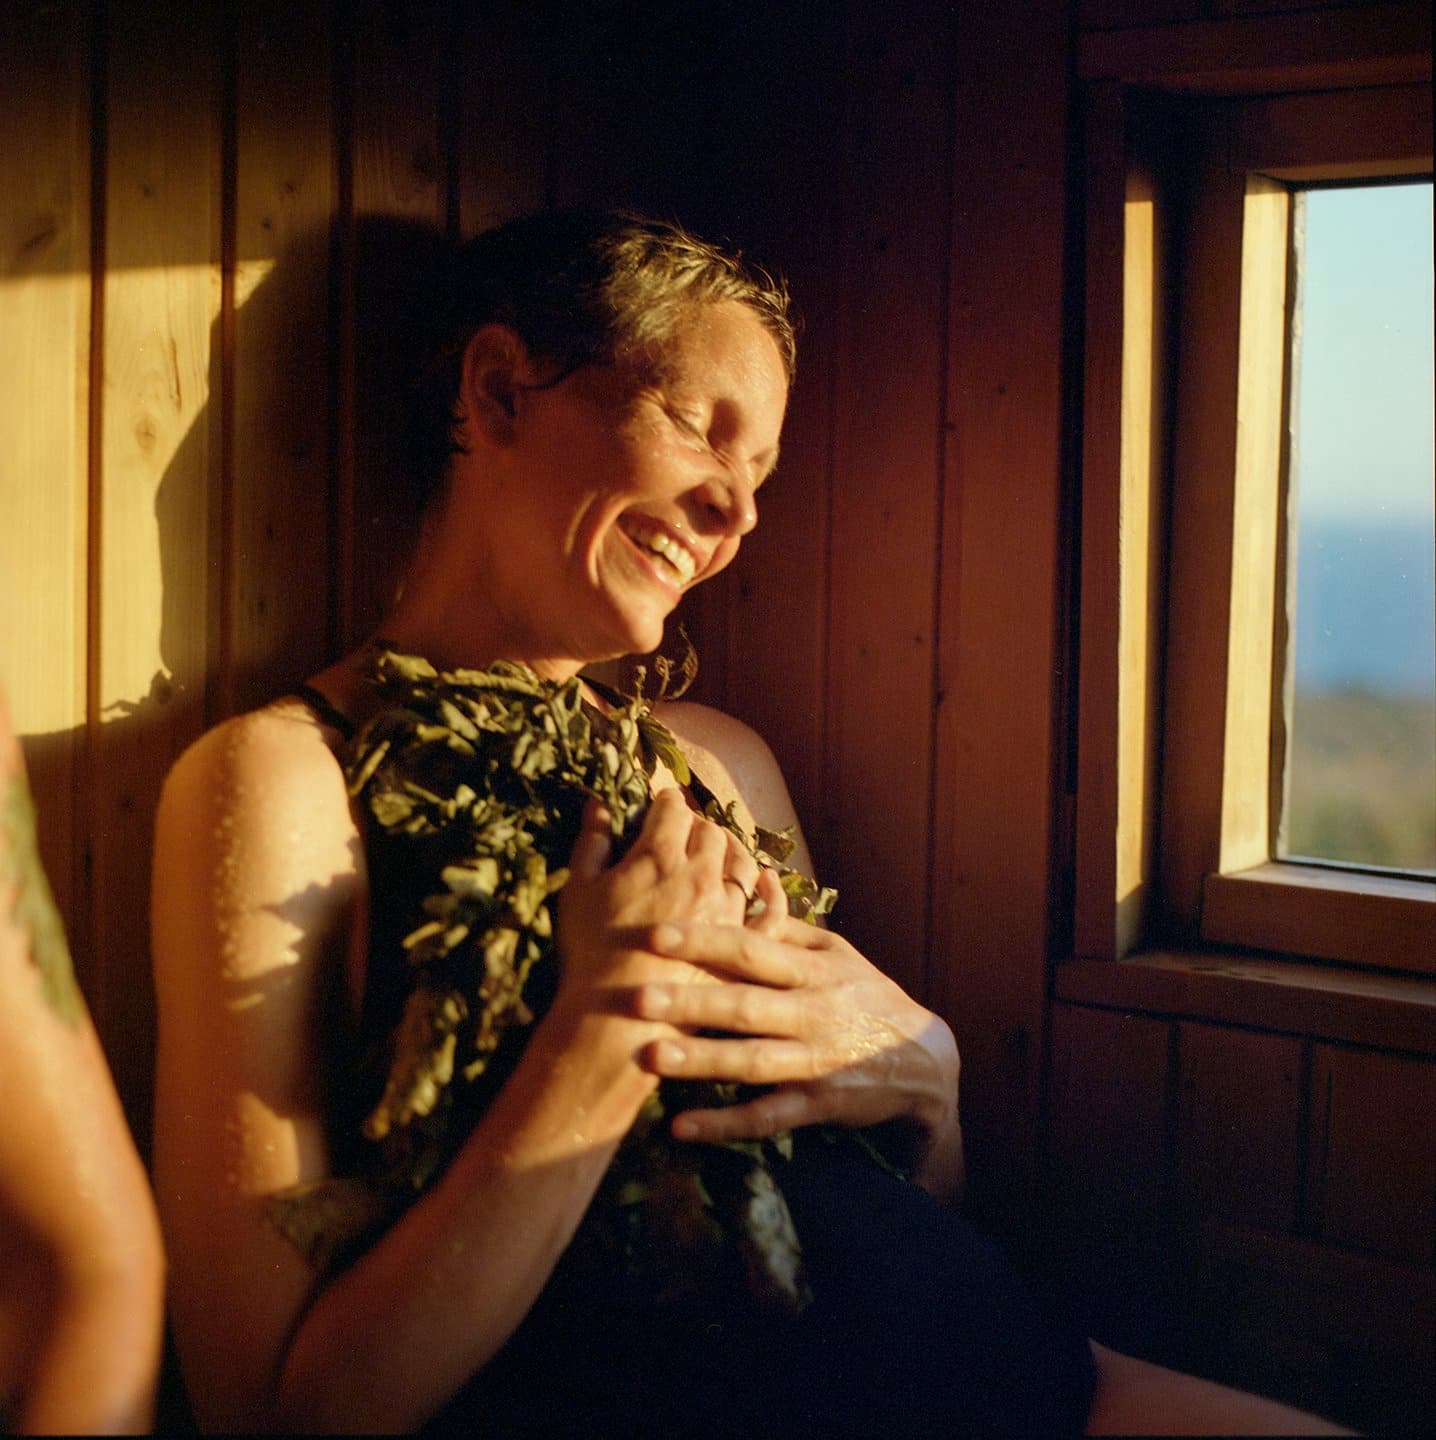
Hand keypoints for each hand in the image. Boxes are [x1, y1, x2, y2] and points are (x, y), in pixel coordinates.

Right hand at [555, 789, 758, 999]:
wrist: (618, 1018)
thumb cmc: (591, 952)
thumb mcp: (579, 890)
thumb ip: (592, 842)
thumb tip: (599, 805)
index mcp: (660, 856)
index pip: (673, 806)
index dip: (663, 802)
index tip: (656, 808)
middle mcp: (702, 875)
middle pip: (709, 830)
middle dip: (695, 824)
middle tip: (681, 833)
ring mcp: (728, 909)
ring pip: (743, 862)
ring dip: (730, 850)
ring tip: (717, 853)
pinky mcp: (743, 944)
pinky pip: (769, 909)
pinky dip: (770, 889)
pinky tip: (765, 881)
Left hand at [628, 869, 960, 1163]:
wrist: (926, 1062)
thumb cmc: (866, 996)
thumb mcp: (839, 954)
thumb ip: (788, 929)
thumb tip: (747, 886)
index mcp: (814, 969)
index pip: (752, 949)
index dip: (705, 939)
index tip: (656, 934)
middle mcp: (814, 1012)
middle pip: (746, 1004)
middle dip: (691, 1000)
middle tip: (635, 996)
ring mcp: (816, 1061)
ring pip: (753, 1060)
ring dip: (701, 1060)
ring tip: (649, 1056)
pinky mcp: (818, 1105)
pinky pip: (767, 1117)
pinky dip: (726, 1124)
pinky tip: (683, 1127)